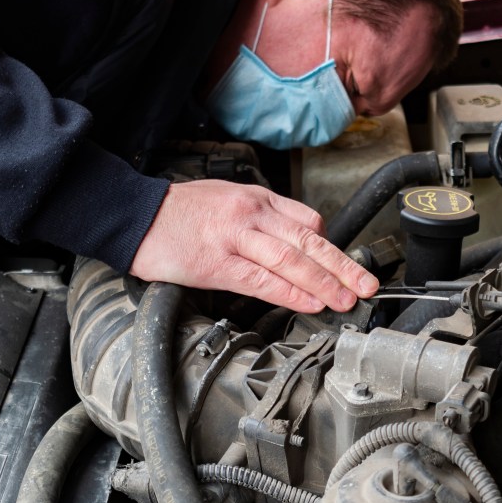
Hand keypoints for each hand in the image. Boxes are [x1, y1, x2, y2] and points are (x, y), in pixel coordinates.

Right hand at [129, 179, 378, 312]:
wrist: (134, 215)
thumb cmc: (178, 212)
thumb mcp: (227, 200)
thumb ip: (260, 220)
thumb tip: (291, 244)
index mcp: (257, 199)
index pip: (307, 221)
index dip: (332, 246)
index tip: (348, 267)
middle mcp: (252, 213)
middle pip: (309, 241)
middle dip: (343, 266)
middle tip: (367, 286)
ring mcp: (235, 237)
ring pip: (292, 260)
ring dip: (324, 283)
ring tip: (346, 300)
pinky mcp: (216, 263)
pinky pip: (262, 280)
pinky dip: (290, 293)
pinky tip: (309, 303)